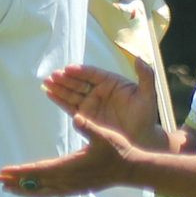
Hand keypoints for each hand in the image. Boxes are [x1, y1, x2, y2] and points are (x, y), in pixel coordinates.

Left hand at [0, 114, 141, 196]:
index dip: (19, 171)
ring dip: (25, 190)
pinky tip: (34, 191)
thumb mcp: (104, 135)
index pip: (38, 170)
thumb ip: (89, 126)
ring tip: (8, 188)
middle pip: (35, 182)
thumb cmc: (119, 151)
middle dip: (15, 181)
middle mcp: (67, 180)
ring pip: (43, 191)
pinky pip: (53, 193)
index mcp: (70, 167)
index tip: (2, 172)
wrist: (133, 170)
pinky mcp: (77, 189)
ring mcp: (72, 186)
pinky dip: (40, 192)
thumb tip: (77, 116)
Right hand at [43, 63, 159, 143]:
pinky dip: (59, 100)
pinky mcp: (84, 116)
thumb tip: (140, 57)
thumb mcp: (148, 95)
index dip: (80, 71)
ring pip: (71, 92)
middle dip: (66, 78)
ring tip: (47, 82)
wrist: (140, 139)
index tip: (69, 69)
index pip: (93, 73)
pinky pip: (69, 106)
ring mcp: (90, 103)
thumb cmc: (145, 116)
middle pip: (79, 82)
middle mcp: (98, 91)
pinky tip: (49, 93)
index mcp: (111, 82)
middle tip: (54, 75)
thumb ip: (146, 76)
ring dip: (59, 87)